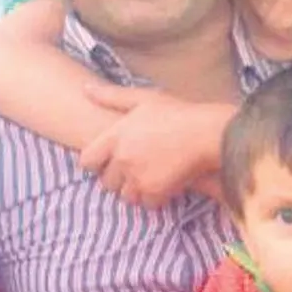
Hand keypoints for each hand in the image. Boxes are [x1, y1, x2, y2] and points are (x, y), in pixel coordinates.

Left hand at [79, 84, 226, 207]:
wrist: (206, 133)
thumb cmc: (177, 112)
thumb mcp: (144, 98)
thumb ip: (111, 96)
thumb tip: (85, 87)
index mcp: (115, 136)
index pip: (87, 161)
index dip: (96, 163)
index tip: (109, 161)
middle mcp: (122, 159)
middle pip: (106, 182)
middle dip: (118, 178)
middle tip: (136, 169)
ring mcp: (137, 177)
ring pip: (126, 195)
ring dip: (135, 190)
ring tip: (150, 177)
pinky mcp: (155, 192)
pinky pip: (147, 203)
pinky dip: (155, 198)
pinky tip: (164, 184)